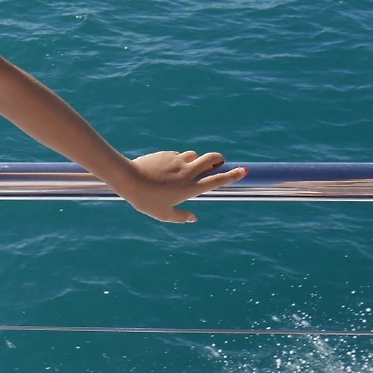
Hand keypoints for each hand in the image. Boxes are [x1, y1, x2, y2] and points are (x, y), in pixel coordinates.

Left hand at [117, 150, 245, 222]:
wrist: (128, 178)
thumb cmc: (146, 200)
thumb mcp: (164, 214)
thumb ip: (181, 217)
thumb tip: (194, 218)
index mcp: (191, 188)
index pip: (217, 180)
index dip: (232, 175)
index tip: (244, 170)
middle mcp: (188, 172)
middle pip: (211, 159)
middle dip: (218, 159)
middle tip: (219, 162)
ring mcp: (178, 161)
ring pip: (195, 155)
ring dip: (198, 159)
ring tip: (190, 168)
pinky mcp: (166, 154)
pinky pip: (178, 154)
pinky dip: (179, 159)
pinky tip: (168, 168)